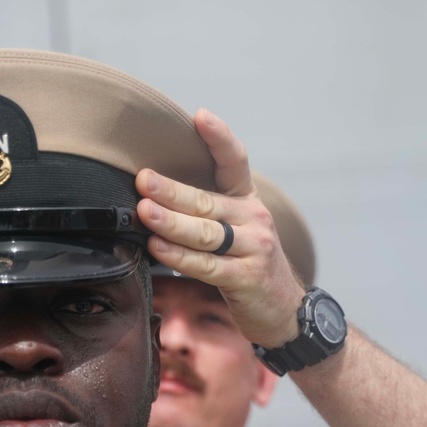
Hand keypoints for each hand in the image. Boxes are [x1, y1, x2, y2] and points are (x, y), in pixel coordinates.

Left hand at [136, 109, 305, 347]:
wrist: (284, 309)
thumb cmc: (247, 265)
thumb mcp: (236, 230)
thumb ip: (205, 212)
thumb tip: (152, 195)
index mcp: (247, 200)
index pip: (235, 162)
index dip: (219, 139)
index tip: (200, 116)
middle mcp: (253, 219)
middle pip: (206, 201)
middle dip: (171, 190)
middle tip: (143, 179)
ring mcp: (253, 248)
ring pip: (205, 232)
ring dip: (171, 221)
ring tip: (144, 211)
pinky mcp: (245, 278)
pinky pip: (206, 265)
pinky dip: (179, 255)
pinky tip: (157, 247)